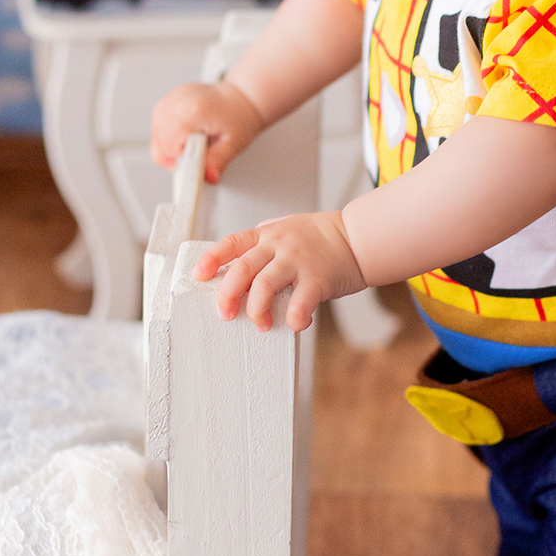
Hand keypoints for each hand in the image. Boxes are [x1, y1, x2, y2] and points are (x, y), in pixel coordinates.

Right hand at [150, 81, 262, 183]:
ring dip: (169, 145)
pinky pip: (157, 123)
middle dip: (173, 155)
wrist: (239, 98)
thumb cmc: (239, 115)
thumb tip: (208, 176)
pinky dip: (167, 134)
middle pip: (159, 139)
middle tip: (193, 156)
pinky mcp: (167, 100)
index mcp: (193, 110)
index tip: (189, 169)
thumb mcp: (234, 143)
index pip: (169, 145)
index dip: (178, 161)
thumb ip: (218, 161)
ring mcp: (171, 99)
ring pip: (155, 132)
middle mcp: (178, 102)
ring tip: (191, 143)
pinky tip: (185, 134)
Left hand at [195, 210, 366, 331]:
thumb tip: (235, 273)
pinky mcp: (318, 278)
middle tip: (225, 315)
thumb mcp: (285, 231)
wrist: (356, 237)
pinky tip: (295, 323)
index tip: (199, 276)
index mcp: (266, 235)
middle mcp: (278, 246)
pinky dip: (293, 318)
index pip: (231, 243)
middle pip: (242, 269)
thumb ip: (262, 247)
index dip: (212, 260)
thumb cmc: (320, 238)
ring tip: (262, 324)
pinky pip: (299, 303)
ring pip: (264, 286)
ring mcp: (297, 261)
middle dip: (227, 295)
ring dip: (256, 310)